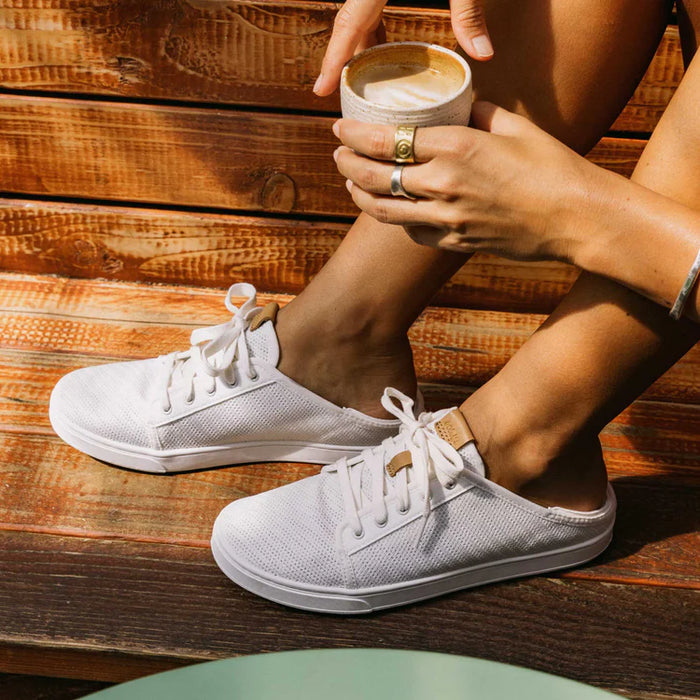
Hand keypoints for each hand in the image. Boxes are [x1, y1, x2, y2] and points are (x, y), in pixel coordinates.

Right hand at [314, 0, 493, 96]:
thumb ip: (468, 10)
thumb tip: (483, 55)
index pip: (349, 25)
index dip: (332, 61)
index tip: (320, 89)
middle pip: (349, 22)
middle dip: (343, 59)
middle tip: (340, 91)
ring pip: (359, 12)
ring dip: (360, 44)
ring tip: (363, 77)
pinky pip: (372, 2)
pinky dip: (374, 26)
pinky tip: (384, 45)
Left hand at [333, 102, 598, 262]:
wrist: (576, 219)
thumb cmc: (552, 167)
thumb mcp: (515, 127)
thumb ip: (478, 114)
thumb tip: (458, 109)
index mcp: (457, 148)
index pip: (389, 140)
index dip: (356, 134)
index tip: (340, 127)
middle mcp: (444, 185)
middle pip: (377, 176)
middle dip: (347, 163)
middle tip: (337, 153)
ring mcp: (447, 219)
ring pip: (385, 210)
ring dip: (360, 195)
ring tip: (351, 182)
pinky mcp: (455, 242)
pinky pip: (412, 231)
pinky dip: (395, 219)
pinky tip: (390, 209)